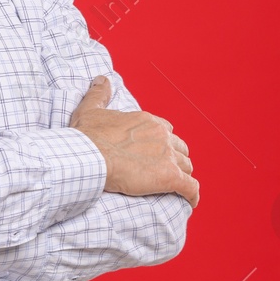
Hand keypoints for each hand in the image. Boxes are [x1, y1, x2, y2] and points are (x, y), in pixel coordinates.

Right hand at [70, 75, 198, 207]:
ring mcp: (168, 156)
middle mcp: (162, 136)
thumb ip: (100, 94)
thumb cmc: (87, 136)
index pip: (166, 130)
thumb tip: (102, 79)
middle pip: (179, 148)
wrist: (89, 157)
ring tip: (175, 187)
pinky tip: (189, 201)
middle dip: (175, 158)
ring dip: (182, 175)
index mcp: (146, 121)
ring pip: (187, 166)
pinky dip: (192, 194)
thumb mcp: (90, 109)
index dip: (162, 142)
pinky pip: (191, 187)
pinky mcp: (170, 177)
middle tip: (164, 170)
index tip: (154, 151)